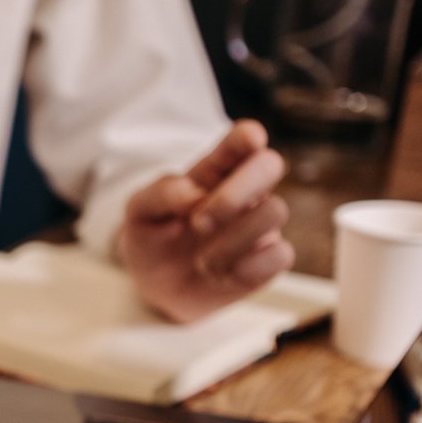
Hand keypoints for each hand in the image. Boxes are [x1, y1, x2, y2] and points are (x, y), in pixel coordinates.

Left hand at [117, 120, 294, 322]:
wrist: (157, 286)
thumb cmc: (153, 237)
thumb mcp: (139, 214)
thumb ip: (160, 194)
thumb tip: (194, 194)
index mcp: (214, 172)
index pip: (240, 141)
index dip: (247, 136)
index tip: (249, 137)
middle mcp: (245, 192)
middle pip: (269, 165)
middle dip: (237, 191)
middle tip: (198, 224)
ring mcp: (260, 225)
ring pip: (274, 211)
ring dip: (233, 239)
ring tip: (202, 262)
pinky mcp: (267, 260)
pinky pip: (281, 254)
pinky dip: (251, 266)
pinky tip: (223, 275)